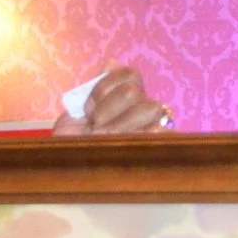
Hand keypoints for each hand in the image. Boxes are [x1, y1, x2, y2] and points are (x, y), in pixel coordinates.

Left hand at [53, 65, 172, 136]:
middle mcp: (141, 109)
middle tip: (94, 129)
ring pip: (150, 108)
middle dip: (108, 109)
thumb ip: (92, 89)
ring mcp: (152, 127)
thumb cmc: (73, 147)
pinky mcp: (158, 148)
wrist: (73, 175)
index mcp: (124, 99)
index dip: (104, 88)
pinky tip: (124, 147)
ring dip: (121, 125)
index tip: (87, 109)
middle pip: (133, 92)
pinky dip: (142, 137)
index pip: (129, 75)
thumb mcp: (73, 116)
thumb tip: (111, 62)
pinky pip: (164, 133)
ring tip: (105, 141)